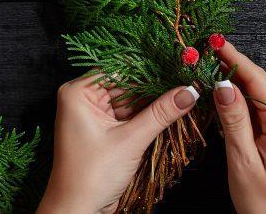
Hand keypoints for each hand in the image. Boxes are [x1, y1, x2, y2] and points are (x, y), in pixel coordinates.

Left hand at [37, 74, 199, 213]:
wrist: (77, 211)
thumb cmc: (91, 176)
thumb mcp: (130, 141)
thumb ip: (160, 114)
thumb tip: (188, 92)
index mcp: (78, 93)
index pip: (118, 70)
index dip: (148, 69)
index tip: (177, 66)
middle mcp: (83, 99)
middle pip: (126, 85)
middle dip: (155, 87)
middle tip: (187, 82)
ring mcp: (93, 115)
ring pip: (130, 101)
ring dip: (154, 102)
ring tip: (185, 94)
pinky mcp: (103, 131)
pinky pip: (128, 116)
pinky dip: (147, 117)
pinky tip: (170, 110)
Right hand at [215, 41, 265, 213]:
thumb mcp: (244, 160)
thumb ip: (234, 120)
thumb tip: (223, 85)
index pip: (257, 80)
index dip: (234, 58)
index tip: (214, 41)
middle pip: (258, 82)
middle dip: (232, 64)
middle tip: (205, 50)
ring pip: (255, 94)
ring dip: (232, 80)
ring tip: (207, 65)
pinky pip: (255, 109)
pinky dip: (237, 98)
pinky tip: (220, 93)